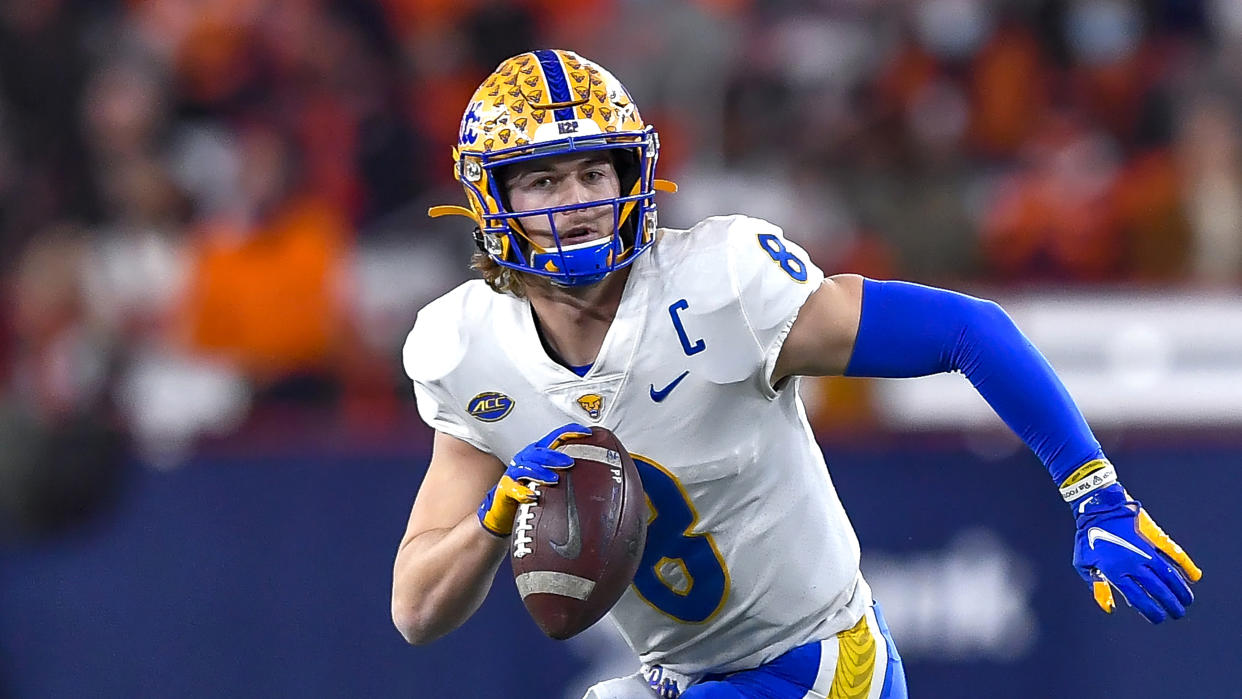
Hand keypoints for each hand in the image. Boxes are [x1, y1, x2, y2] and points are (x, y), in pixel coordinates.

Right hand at [477, 423, 590, 535]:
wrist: (503, 505)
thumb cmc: (530, 487)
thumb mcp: (549, 475)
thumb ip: (568, 471)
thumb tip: (598, 469)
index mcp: (539, 452)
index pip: (556, 437)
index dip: (570, 432)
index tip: (587, 433)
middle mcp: (526, 458)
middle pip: (541, 452)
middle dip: (556, 456)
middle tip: (570, 463)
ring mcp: (515, 473)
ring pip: (527, 468)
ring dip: (541, 472)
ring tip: (554, 479)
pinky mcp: (506, 489)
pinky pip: (513, 489)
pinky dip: (523, 492)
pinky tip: (532, 496)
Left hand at [1072, 483, 1201, 622]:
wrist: (1098, 508)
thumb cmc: (1087, 537)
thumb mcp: (1083, 564)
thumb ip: (1097, 586)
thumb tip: (1109, 608)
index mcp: (1114, 571)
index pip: (1137, 598)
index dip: (1150, 611)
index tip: (1158, 618)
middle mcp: (1132, 563)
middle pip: (1157, 589)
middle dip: (1170, 604)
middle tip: (1178, 614)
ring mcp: (1144, 550)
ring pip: (1168, 575)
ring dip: (1180, 590)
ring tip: (1187, 601)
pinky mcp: (1153, 539)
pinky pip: (1174, 554)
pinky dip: (1186, 566)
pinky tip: (1194, 577)